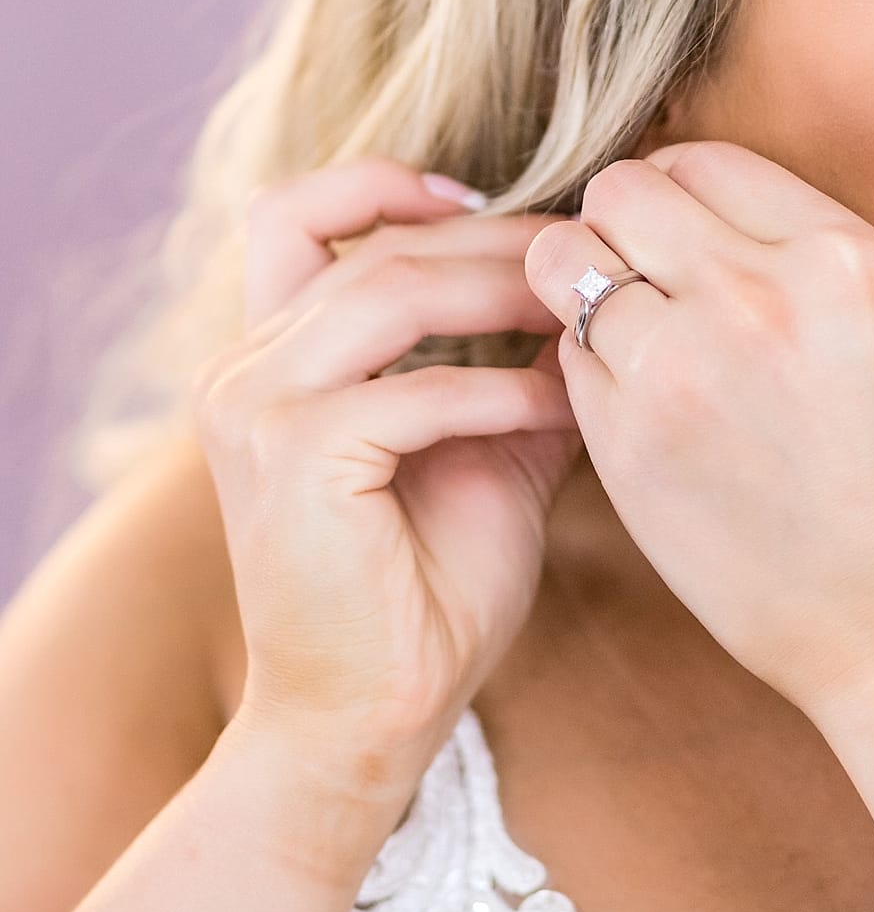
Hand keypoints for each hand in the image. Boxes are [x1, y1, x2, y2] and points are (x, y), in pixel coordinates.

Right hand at [196, 161, 580, 825]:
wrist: (362, 726)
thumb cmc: (419, 611)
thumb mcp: (480, 464)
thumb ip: (513, 382)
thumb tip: (594, 309)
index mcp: (265, 364)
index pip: (299, 216)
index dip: (391, 185)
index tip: (495, 199)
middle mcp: (242, 370)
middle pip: (369, 246)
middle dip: (488, 239)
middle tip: (581, 248)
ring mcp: (258, 408)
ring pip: (389, 292)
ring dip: (499, 289)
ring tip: (579, 303)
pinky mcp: (296, 457)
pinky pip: (418, 392)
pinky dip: (500, 391)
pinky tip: (561, 400)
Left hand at [524, 141, 873, 726]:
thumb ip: (788, 254)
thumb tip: (673, 201)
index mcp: (839, 254)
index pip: (698, 161)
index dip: (676, 199)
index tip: (684, 246)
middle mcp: (757, 295)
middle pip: (617, 192)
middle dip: (616, 230)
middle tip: (641, 288)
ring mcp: (682, 369)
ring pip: (566, 266)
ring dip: (586, 298)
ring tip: (637, 351)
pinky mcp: (631, 445)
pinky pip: (566, 360)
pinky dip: (589, 374)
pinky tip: (645, 416)